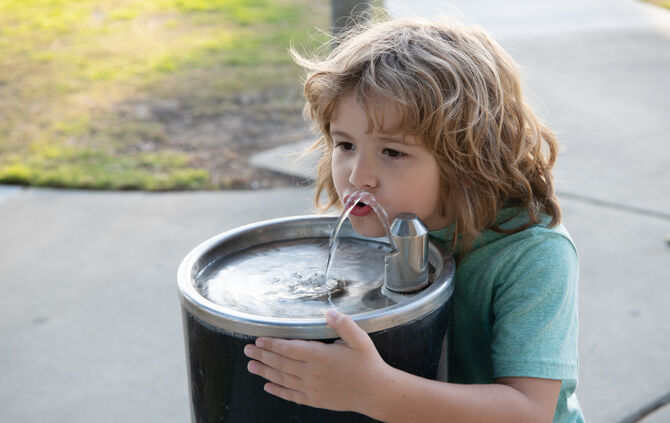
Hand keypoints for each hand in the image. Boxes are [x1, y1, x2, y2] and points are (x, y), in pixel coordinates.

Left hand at [243, 309, 387, 412]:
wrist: (376, 393)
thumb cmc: (368, 364)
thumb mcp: (360, 339)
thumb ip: (343, 325)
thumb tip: (329, 313)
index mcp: (321, 356)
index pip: (289, 348)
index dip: (272, 344)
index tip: (259, 340)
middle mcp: (312, 373)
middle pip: (281, 363)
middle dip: (262, 356)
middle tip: (247, 350)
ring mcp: (312, 388)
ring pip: (282, 379)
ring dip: (264, 372)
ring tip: (251, 366)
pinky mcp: (315, 399)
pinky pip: (291, 395)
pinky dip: (278, 391)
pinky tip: (268, 387)